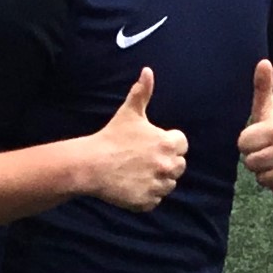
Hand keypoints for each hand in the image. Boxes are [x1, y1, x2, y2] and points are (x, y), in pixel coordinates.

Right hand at [87, 67, 186, 211]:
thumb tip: (148, 71)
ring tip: (138, 172)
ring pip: (168, 184)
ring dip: (158, 179)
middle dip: (166, 162)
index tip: (151, 143)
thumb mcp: (129, 113)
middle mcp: (167, 165)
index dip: (168, 142)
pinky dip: (146, 195)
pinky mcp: (147, 201)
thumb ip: (142, 92)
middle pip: (178, 166)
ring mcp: (158, 185)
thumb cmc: (112, 137)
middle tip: (143, 159)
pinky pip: (155, 200)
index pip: (182, 145)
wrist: (91, 165)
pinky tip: (132, 185)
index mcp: (167, 143)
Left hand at [237, 59, 272, 198]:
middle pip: (251, 164)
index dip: (247, 143)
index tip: (258, 137)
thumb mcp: (269, 106)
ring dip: (266, 173)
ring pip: (263, 179)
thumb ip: (262, 85)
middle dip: (255, 159)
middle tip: (268, 150)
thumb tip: (262, 61)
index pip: (243, 146)